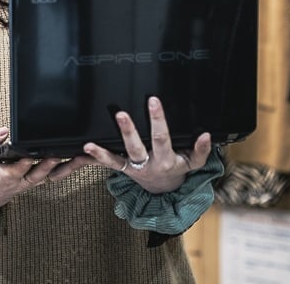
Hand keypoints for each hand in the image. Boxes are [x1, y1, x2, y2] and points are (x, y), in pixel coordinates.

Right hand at [0, 127, 83, 208]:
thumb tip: (3, 131)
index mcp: (6, 175)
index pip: (18, 168)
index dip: (26, 161)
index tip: (32, 155)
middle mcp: (21, 180)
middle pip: (38, 174)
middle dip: (48, 165)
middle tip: (57, 156)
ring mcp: (31, 181)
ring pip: (49, 176)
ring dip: (63, 169)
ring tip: (76, 158)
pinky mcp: (37, 180)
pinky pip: (53, 176)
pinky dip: (65, 169)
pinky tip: (76, 161)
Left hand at [83, 96, 212, 193]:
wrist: (165, 189)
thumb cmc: (178, 168)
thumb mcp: (193, 163)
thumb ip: (200, 150)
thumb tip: (205, 135)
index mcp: (166, 160)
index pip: (162, 137)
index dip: (158, 119)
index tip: (153, 101)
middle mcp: (148, 164)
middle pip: (137, 147)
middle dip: (128, 130)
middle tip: (121, 114)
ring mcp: (133, 168)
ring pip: (118, 159)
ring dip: (103, 152)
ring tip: (90, 144)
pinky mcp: (122, 169)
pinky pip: (108, 165)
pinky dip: (95, 158)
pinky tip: (84, 150)